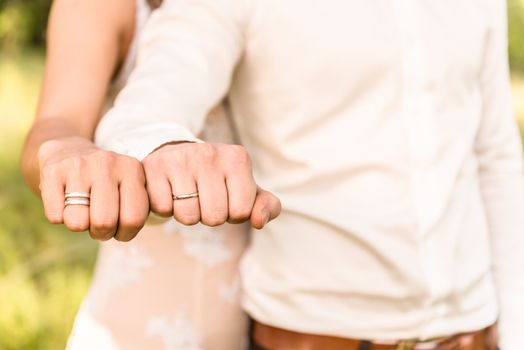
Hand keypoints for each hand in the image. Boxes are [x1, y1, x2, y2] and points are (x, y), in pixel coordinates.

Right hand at [38, 137, 148, 240]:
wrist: (69, 150)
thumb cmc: (107, 182)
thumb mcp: (131, 187)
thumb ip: (139, 208)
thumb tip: (131, 227)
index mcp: (132, 169)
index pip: (133, 219)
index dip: (125, 233)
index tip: (119, 228)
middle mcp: (107, 164)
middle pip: (105, 222)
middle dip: (102, 233)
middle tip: (99, 224)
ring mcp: (79, 166)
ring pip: (78, 222)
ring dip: (80, 225)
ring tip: (84, 211)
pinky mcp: (53, 172)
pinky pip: (55, 216)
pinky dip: (59, 217)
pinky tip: (65, 202)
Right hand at [142, 142, 280, 228]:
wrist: (178, 156)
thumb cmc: (219, 180)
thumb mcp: (247, 191)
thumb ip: (267, 207)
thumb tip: (258, 221)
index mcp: (238, 158)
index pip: (241, 213)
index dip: (232, 214)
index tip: (225, 197)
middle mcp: (209, 152)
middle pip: (214, 218)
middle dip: (209, 216)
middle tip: (203, 197)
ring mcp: (180, 157)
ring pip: (188, 216)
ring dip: (186, 214)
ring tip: (185, 194)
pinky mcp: (154, 166)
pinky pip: (162, 210)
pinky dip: (165, 208)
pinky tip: (168, 191)